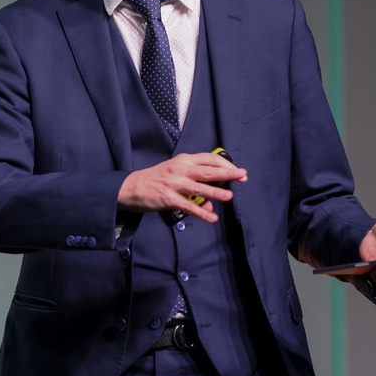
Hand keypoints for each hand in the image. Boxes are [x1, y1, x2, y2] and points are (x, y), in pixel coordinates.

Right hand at [118, 152, 247, 221]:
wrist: (132, 187)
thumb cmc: (157, 179)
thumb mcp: (176, 175)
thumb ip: (195, 186)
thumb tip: (211, 204)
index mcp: (184, 160)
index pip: (209, 158)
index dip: (226, 164)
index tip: (238, 171)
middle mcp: (181, 169)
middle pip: (208, 171)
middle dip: (227, 173)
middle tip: (243, 176)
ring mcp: (175, 184)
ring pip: (200, 188)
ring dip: (216, 192)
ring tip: (229, 196)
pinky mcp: (168, 198)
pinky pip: (188, 206)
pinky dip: (201, 212)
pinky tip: (212, 217)